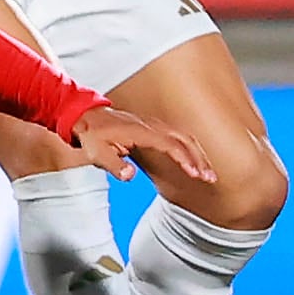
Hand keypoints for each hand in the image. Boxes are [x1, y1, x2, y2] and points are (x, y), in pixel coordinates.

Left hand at [69, 103, 210, 187]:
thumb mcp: (96, 152)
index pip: (171, 145)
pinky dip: (189, 148)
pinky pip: (176, 137)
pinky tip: (193, 161)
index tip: (195, 174)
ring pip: (183, 137)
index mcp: (140, 132)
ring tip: (207, 173)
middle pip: (184, 139)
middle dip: (199, 158)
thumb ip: (113, 165)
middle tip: (210, 177)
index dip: (185, 159)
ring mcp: (152, 126)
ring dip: (197, 153)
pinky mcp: (151, 129)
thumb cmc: (90, 135)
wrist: (83, 117)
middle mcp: (150, 126)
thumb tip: (129, 176)